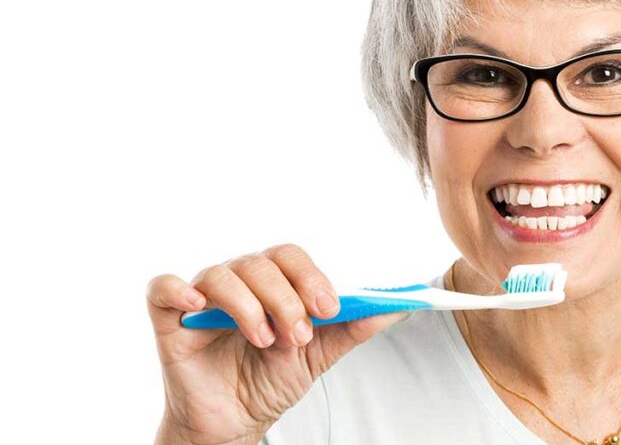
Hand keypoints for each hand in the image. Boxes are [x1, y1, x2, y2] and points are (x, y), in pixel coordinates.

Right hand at [147, 243, 406, 444]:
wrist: (233, 422)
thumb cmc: (269, 380)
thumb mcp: (318, 355)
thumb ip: (353, 327)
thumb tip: (398, 307)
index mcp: (274, 283)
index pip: (291, 258)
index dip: (311, 278)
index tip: (330, 308)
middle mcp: (239, 282)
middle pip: (261, 263)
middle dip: (286, 298)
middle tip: (300, 335)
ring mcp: (202, 298)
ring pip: (223, 275)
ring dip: (250, 306)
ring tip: (266, 341)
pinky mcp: (169, 320)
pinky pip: (162, 288)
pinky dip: (178, 289)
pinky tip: (197, 305)